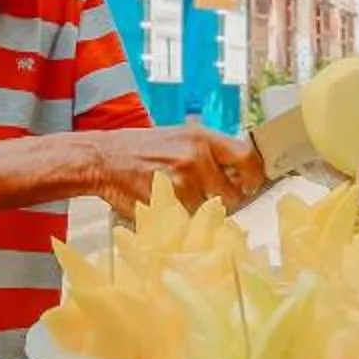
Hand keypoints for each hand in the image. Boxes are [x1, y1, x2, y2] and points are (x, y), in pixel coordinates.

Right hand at [80, 125, 268, 218]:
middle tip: (207, 196)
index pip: (247, 157)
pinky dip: (180, 219)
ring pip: (208, 211)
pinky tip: (165, 205)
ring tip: (176, 196)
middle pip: (231, 194)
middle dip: (223, 201)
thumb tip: (239, 171)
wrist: (104, 158)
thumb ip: (210, 152)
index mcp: (202, 138)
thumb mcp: (180, 137)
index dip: (254, 176)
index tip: (250, 185)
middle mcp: (196, 157)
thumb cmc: (141, 149)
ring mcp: (181, 182)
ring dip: (198, 211)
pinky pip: (187, 221)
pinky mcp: (167, 204)